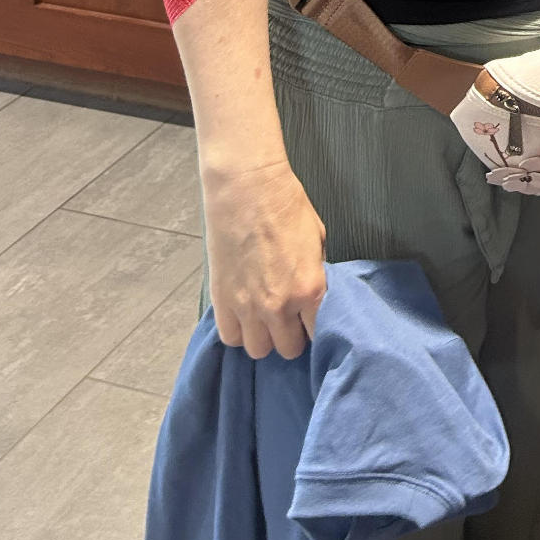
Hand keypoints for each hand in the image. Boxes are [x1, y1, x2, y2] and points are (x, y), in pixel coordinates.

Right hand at [202, 158, 327, 358]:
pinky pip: (230, 337)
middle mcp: (279, 307)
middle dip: (291, 335)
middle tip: (289, 318)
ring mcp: (247, 308)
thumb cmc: (287, 205)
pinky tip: (243, 314)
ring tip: (264, 318)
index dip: (316, 327)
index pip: (318, 333)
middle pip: (288, 349)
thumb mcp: (317, 238)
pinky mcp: (222, 302)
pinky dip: (238, 331)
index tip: (311, 319)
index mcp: (309, 289)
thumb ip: (316, 273)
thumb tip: (313, 292)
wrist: (247, 188)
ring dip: (263, 337)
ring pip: (258, 350)